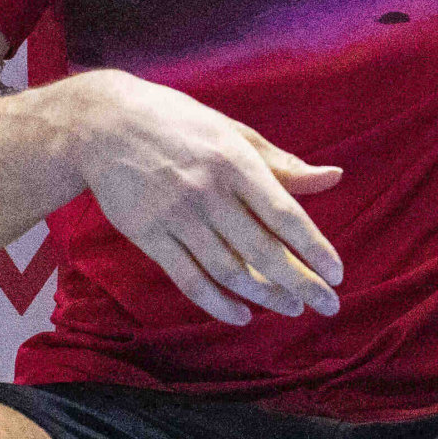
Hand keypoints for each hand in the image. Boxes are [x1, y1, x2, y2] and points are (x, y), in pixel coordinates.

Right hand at [38, 70, 345, 326]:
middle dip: (302, 284)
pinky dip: (217, 303)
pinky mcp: (148, 235)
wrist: (100, 124)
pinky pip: (189, 279)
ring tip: (292, 309)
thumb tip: (333, 177)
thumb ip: (281, 163)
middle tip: (328, 306)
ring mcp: (176, 217)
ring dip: (266, 297)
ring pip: (229, 270)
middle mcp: (208, 192)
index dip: (314, 248)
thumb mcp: (232, 132)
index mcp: (234, 162)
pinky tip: (242, 316)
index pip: (285, 214)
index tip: (337, 274)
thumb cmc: (176, 122)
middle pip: (263, 251)